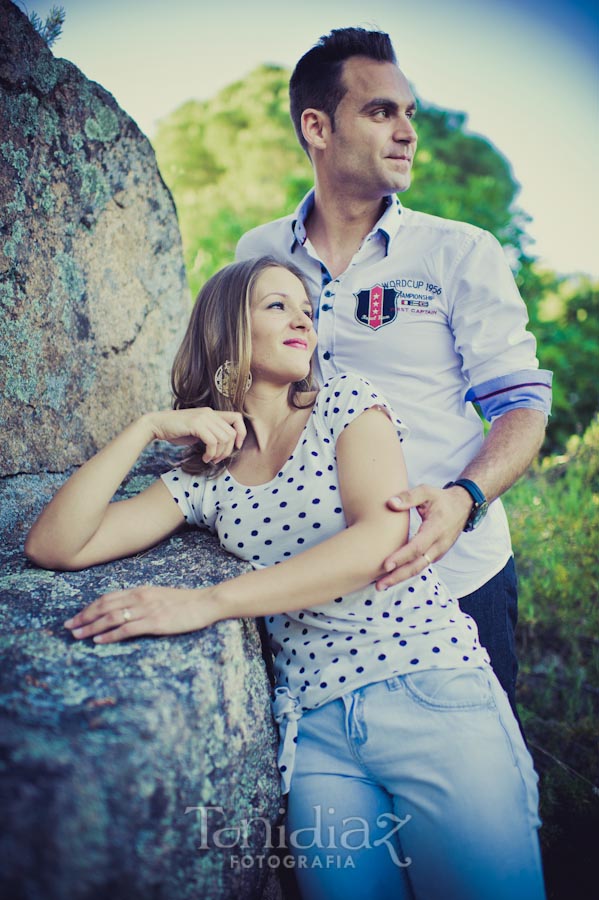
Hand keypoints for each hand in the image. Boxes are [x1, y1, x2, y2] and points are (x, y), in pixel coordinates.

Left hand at [63, 585, 219, 643]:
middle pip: (105, 606)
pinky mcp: (155, 623)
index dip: (90, 607)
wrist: (206, 603)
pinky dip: (110, 635)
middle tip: (69, 627)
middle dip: (84, 617)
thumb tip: (125, 610)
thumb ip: (142, 601)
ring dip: (92, 626)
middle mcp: (140, 597)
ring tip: (78, 635)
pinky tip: (99, 640)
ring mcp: (147, 610)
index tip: (77, 616)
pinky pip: (127, 629)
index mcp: (140, 590)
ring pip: (112, 617)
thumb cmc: (185, 602)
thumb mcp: (160, 596)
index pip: (108, 598)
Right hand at [144, 408, 245, 462]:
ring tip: (210, 459)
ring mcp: (203, 417)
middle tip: (217, 459)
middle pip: (232, 433)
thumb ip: (211, 433)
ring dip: (219, 453)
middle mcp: (209, 413)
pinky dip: (211, 453)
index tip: (235, 446)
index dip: (241, 433)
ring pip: (224, 438)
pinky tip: (204, 457)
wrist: (157, 424)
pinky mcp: (196, 424)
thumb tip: (224, 446)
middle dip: (227, 450)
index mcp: (211, 413)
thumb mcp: (197, 430)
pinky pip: (212, 442)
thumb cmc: (176, 430)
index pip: (237, 418)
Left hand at [375, 484, 471, 589]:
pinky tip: (392, 576)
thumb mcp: (427, 492)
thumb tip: (390, 503)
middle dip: (398, 576)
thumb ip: (409, 496)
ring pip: (419, 568)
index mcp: (436, 529)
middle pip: (418, 565)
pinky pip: (420, 566)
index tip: (386, 565)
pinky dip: (407, 572)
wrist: (463, 507)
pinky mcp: (436, 554)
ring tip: (381, 585)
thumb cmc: (441, 499)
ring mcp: (439, 552)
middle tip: (379, 585)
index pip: (417, 547)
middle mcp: (439, 544)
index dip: (402, 557)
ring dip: (401, 578)